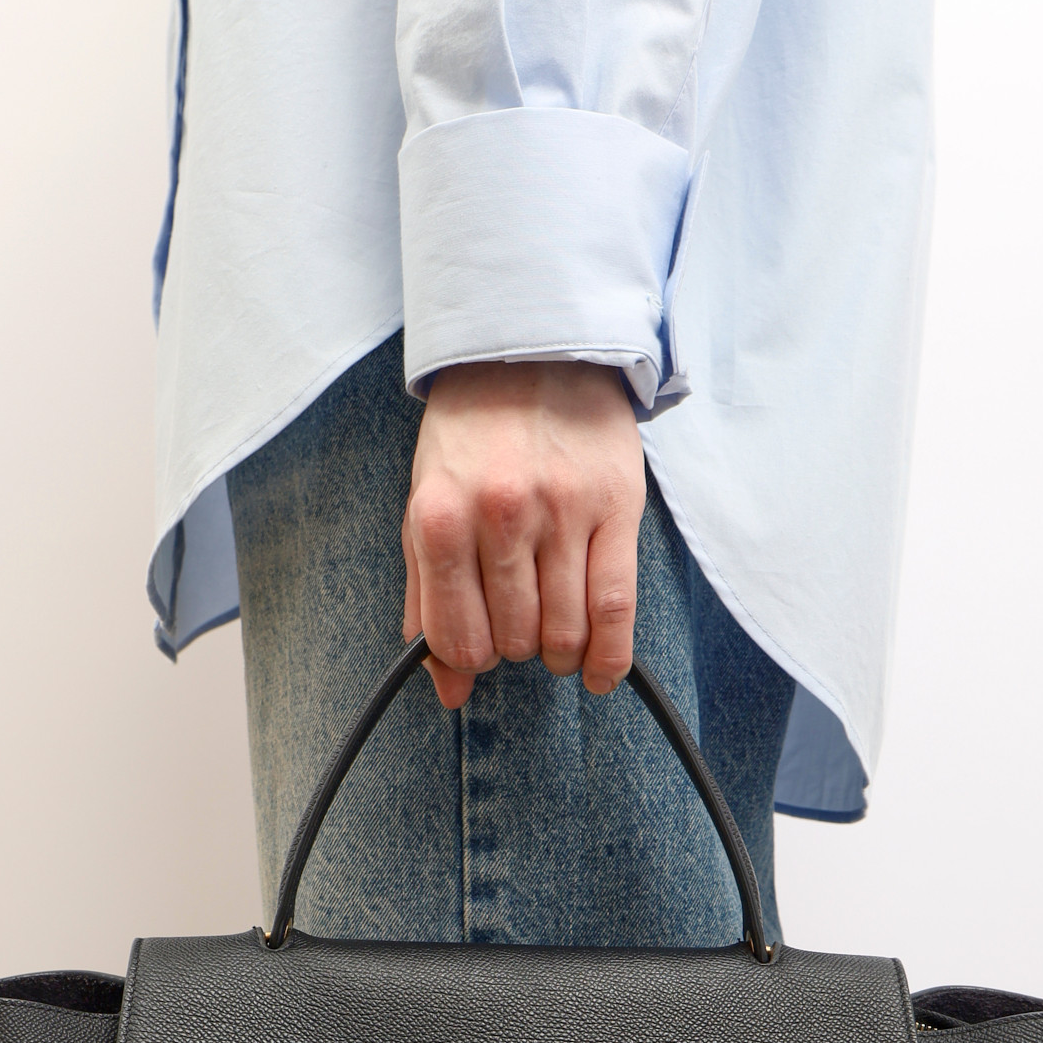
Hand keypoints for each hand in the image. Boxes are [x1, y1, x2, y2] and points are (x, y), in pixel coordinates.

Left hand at [402, 360, 645, 708]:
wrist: (530, 352)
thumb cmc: (471, 440)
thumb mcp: (426, 508)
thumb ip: (428, 600)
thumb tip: (448, 690)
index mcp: (440, 518)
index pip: (459, 638)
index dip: (472, 658)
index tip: (482, 648)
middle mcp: (499, 516)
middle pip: (516, 640)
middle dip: (518, 648)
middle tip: (522, 624)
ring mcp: (561, 511)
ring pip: (566, 631)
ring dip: (561, 653)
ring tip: (558, 638)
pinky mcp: (616, 507)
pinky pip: (616, 607)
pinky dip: (610, 656)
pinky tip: (600, 672)